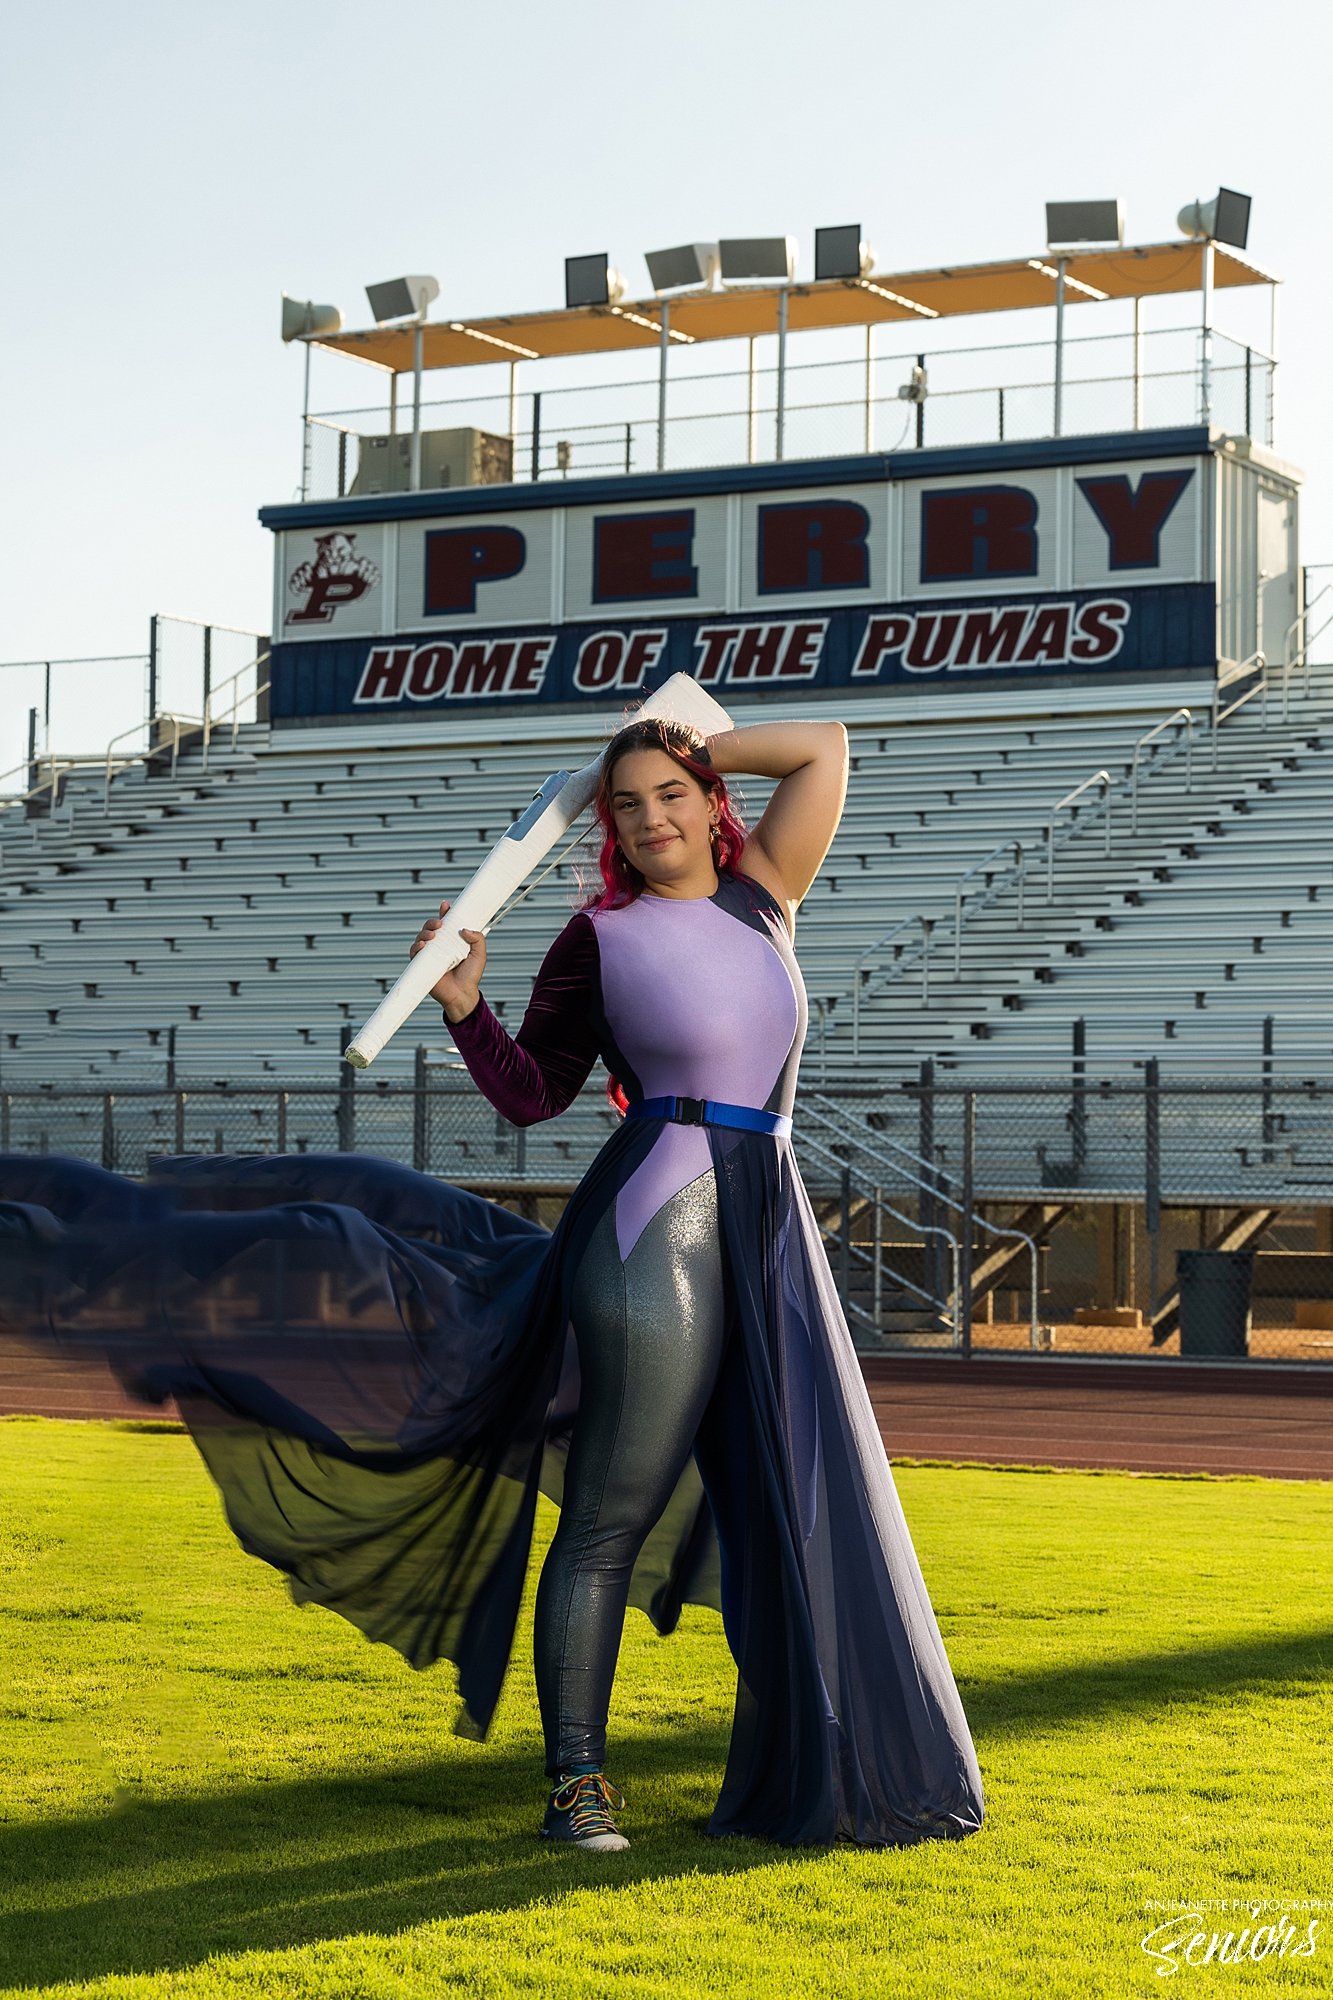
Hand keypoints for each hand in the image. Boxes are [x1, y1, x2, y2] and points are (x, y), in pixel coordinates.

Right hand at [409, 901, 486, 1022]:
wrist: (462, 995)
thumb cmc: (471, 976)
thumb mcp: (480, 955)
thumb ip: (478, 940)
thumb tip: (465, 929)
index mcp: (453, 941)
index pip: (447, 923)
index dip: (445, 913)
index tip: (446, 906)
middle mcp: (441, 945)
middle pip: (431, 928)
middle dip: (433, 922)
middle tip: (439, 923)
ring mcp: (431, 954)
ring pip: (421, 937)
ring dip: (424, 933)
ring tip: (432, 936)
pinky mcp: (422, 964)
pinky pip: (414, 953)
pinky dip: (416, 947)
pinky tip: (422, 946)